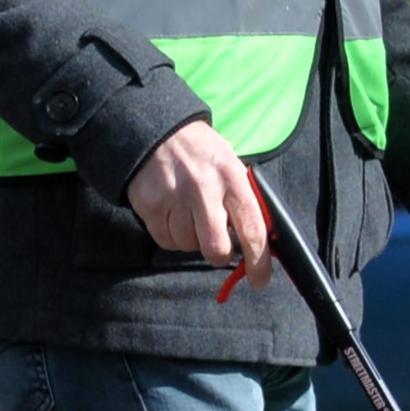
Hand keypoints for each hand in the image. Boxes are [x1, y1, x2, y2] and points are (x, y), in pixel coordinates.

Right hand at [128, 120, 267, 283]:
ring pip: (188, 246)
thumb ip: (243, 201)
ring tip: (188, 213)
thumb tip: (259, 244)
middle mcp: (203, 188)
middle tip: (216, 242)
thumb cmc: (201, 154)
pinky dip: (171, 235)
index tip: (260, 280)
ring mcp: (174, 197)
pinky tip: (172, 213)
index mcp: (231, 178)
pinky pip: (165, 241)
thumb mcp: (230, 166)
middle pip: (216, 249)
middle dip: (219, 254)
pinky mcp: (149, 205)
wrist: (158, 130)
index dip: (258, 262)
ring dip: (191, 239)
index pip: (252, 229)